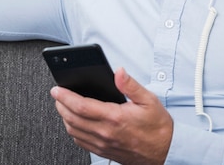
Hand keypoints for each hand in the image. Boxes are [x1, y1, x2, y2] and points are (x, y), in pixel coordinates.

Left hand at [50, 68, 172, 164]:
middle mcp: (106, 133)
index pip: (81, 106)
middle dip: (60, 105)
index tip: (57, 89)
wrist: (166, 151)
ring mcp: (103, 144)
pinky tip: (75, 122)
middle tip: (56, 95)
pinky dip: (73, 130)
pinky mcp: (104, 152)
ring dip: (65, 118)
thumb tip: (118, 72)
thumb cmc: (158, 126)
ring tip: (63, 105)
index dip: (65, 96)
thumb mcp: (148, 100)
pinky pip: (81, 142)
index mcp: (115, 118)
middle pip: (72, 119)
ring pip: (74, 132)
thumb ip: (130, 85)